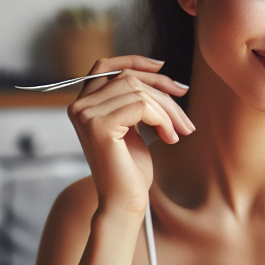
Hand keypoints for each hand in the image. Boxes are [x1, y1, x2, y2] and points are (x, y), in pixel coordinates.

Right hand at [67, 55, 193, 215]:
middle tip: (185, 117)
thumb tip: (161, 73)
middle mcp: (79, 106)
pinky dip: (163, 120)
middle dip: (164, 92)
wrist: (124, 203)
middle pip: (129, 78)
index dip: (135, 62)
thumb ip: (135, 101)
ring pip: (138, 91)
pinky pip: (141, 106)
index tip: (164, 68)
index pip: (106, 65)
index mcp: (84, 104)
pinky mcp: (99, 126)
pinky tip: (169, 138)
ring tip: (180, 132)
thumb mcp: (134, 127)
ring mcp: (86, 115)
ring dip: (168, 110)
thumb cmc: (130, 170)